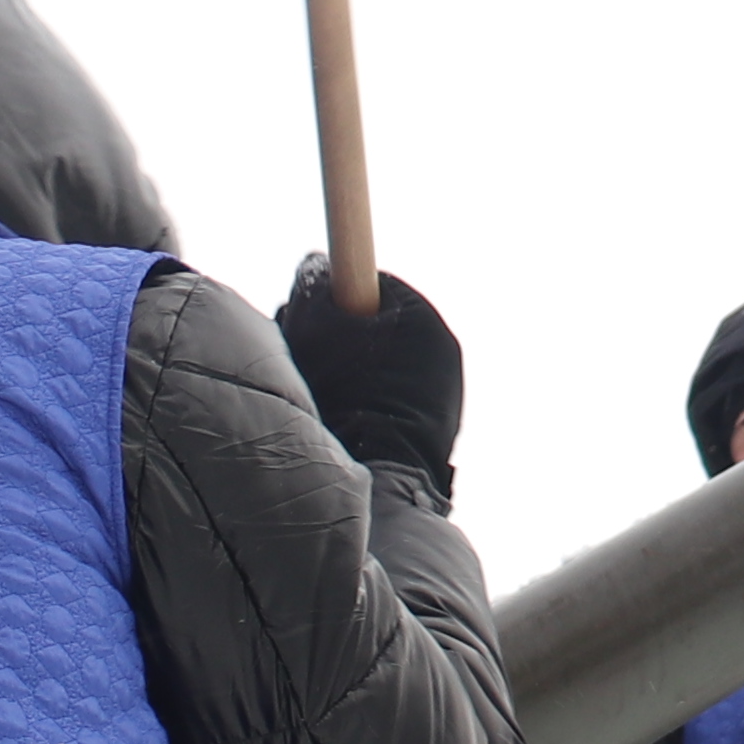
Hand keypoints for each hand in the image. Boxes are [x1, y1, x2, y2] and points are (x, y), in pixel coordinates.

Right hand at [274, 259, 462, 500]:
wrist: (378, 478)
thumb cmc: (343, 393)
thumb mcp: (313, 324)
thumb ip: (312, 285)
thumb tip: (315, 265)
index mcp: (423, 319)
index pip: (373, 284)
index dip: (333, 293)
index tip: (305, 312)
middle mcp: (441, 355)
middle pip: (376, 327)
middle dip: (335, 336)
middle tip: (302, 353)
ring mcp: (440, 399)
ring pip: (378, 370)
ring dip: (343, 374)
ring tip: (318, 395)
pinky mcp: (428, 436)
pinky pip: (385, 405)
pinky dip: (358, 407)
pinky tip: (336, 424)